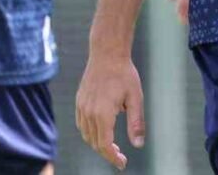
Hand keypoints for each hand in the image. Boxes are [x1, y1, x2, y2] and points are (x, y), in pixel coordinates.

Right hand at [75, 51, 144, 170]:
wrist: (107, 53)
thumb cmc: (124, 74)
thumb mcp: (135, 98)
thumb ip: (136, 123)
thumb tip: (138, 145)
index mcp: (103, 114)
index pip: (105, 145)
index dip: (113, 158)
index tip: (122, 163)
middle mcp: (88, 112)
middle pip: (95, 142)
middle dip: (107, 152)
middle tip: (120, 155)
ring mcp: (81, 106)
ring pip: (86, 135)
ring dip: (97, 143)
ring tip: (112, 145)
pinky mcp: (79, 101)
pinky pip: (81, 124)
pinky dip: (90, 133)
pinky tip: (101, 130)